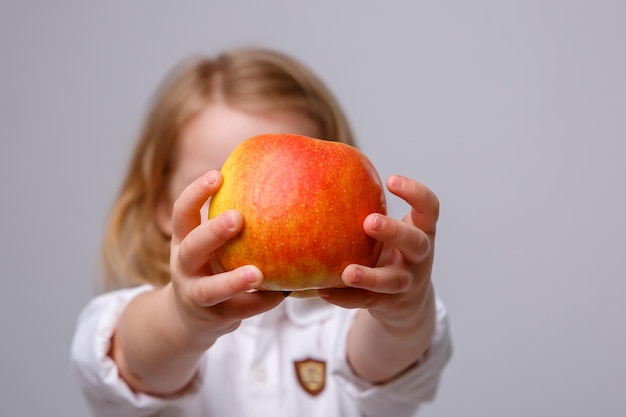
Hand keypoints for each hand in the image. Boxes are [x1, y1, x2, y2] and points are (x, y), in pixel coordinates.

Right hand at [167, 169, 286, 343]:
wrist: (189, 319)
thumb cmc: (210, 266)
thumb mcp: (208, 244)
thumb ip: (229, 222)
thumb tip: (275, 179)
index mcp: (184, 241)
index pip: (182, 212)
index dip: (196, 193)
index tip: (218, 175)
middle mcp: (184, 267)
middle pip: (191, 248)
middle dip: (212, 233)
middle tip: (237, 218)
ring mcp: (195, 295)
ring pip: (209, 290)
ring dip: (233, 281)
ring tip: (257, 274)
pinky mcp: (214, 318)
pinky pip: (240, 311)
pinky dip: (262, 302)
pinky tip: (284, 291)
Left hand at [319, 174, 437, 359]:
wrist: (408, 302)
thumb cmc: (391, 251)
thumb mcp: (392, 232)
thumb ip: (371, 210)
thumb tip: (323, 174)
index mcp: (422, 231)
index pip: (430, 208)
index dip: (415, 193)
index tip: (391, 180)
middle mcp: (420, 257)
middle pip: (416, 243)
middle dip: (394, 232)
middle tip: (369, 222)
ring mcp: (407, 283)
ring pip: (392, 281)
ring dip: (370, 276)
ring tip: (347, 272)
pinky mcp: (390, 305)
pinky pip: (367, 301)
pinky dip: (345, 298)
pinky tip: (324, 291)